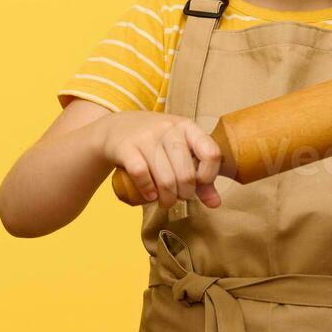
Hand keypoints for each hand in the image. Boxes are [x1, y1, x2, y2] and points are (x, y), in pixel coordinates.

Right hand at [96, 111, 221, 209]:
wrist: (115, 129)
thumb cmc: (155, 143)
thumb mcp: (179, 151)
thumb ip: (200, 177)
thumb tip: (216, 204)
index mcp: (187, 127)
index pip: (211, 153)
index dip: (209, 176)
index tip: (199, 184)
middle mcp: (168, 129)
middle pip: (186, 174)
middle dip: (184, 194)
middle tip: (178, 197)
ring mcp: (147, 137)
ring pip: (165, 178)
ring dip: (167, 199)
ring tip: (165, 201)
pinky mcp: (127, 147)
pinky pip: (142, 175)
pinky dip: (148, 191)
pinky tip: (150, 196)